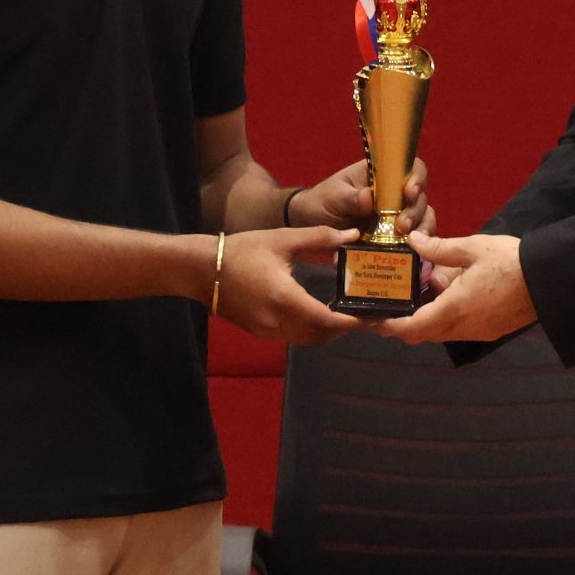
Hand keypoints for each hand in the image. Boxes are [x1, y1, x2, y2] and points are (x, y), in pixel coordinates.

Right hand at [214, 227, 366, 342]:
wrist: (202, 270)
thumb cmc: (242, 250)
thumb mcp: (282, 239)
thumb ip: (320, 238)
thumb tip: (352, 234)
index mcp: (284, 297)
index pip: (326, 320)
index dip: (351, 322)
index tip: (371, 317)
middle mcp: (276, 320)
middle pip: (320, 336)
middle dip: (345, 329)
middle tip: (366, 316)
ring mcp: (267, 330)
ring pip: (308, 340)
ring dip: (329, 332)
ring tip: (348, 316)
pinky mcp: (261, 332)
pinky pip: (294, 337)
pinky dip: (312, 331)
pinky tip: (322, 316)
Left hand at [289, 157, 434, 239]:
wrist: (309, 225)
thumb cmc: (322, 201)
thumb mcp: (332, 196)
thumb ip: (349, 197)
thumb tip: (368, 197)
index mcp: (381, 175)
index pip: (410, 168)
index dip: (417, 178)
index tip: (410, 192)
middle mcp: (394, 194)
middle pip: (419, 198)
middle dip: (415, 212)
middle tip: (401, 227)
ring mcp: (395, 217)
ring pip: (421, 220)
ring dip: (421, 230)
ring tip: (410, 243)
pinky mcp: (392, 238)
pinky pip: (411, 242)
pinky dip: (414, 249)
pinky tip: (411, 256)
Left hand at [380, 232, 533, 344]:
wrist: (549, 279)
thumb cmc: (510, 261)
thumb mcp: (472, 248)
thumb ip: (440, 248)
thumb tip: (414, 241)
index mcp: (454, 308)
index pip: (412, 329)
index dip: (391, 327)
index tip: (377, 320)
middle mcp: (463, 327)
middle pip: (425, 334)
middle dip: (408, 322)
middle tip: (396, 303)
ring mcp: (479, 332)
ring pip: (443, 332)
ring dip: (431, 317)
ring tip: (429, 290)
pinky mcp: (491, 331)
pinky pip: (460, 330)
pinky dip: (449, 317)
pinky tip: (454, 294)